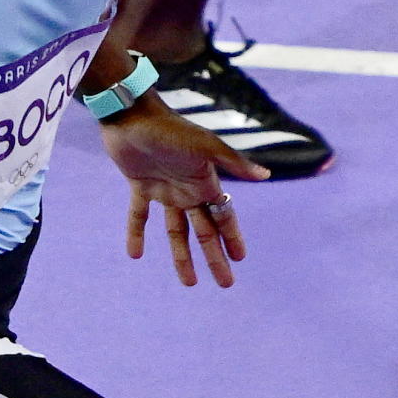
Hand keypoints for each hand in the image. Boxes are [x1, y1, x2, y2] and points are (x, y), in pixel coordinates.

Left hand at [110, 105, 263, 288]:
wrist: (131, 113)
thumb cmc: (170, 128)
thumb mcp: (204, 146)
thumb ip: (233, 161)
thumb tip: (266, 174)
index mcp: (205, 182)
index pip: (223, 217)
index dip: (233, 238)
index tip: (241, 260)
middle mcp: (188, 189)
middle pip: (205, 231)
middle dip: (215, 257)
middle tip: (225, 283)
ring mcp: (165, 189)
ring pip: (176, 230)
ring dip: (181, 255)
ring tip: (189, 283)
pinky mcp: (140, 185)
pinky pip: (138, 215)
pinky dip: (136, 233)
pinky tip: (135, 255)